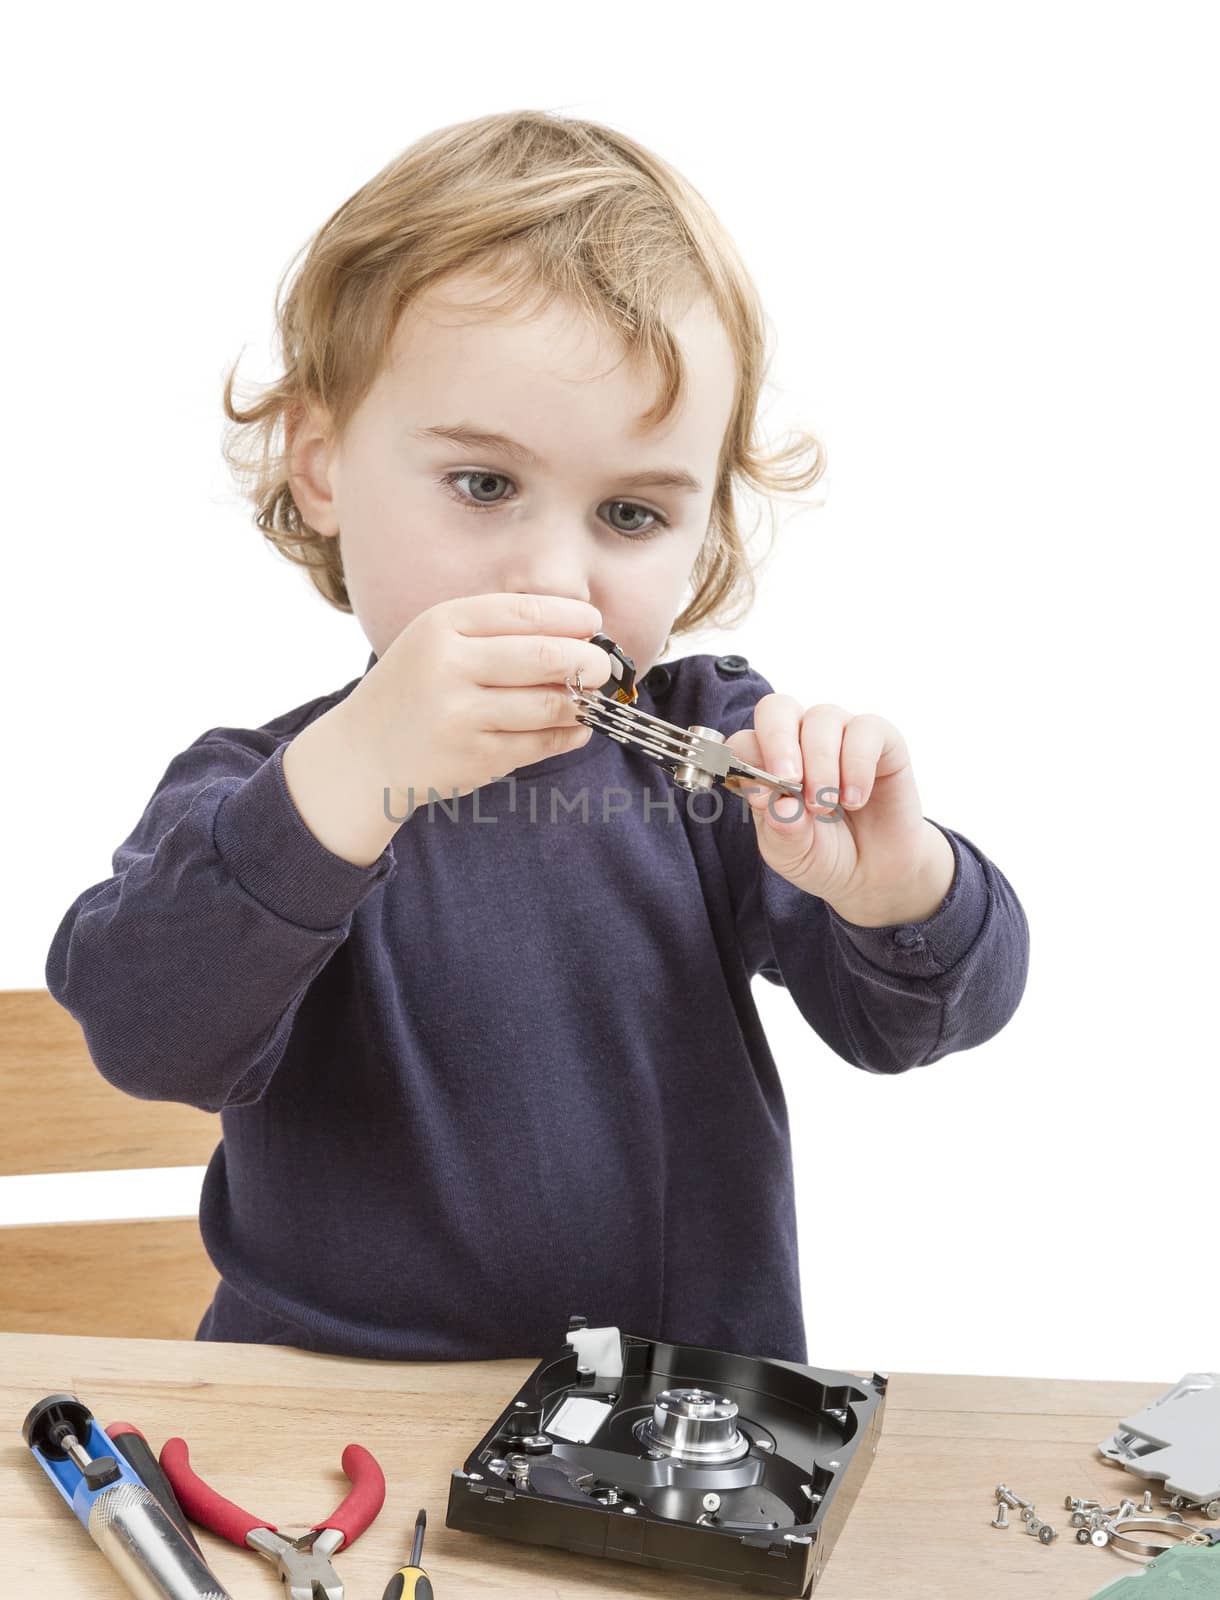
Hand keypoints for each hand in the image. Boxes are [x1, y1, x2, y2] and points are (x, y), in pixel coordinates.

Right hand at [325, 594, 612, 812]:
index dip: (570, 616)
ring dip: (583, 701)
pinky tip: (576, 726)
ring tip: (592, 696)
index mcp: (441, 625)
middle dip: (589, 660)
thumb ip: (497, 628)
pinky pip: (539, 744)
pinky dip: (568, 734)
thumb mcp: (438, 639)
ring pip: (549, 704)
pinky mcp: (474, 759)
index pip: (524, 612)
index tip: (593, 622)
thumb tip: (581, 629)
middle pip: (545, 657)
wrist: (364, 753)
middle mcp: (449, 667)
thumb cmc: (415, 687)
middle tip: (604, 665)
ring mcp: (461, 717)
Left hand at [724, 696, 956, 926]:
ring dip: (821, 763)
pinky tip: (855, 800)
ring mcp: (839, 735)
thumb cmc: (825, 855)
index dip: (746, 762)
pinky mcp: (880, 740)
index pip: (744, 742)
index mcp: (767, 763)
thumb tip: (770, 800)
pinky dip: (857, 765)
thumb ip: (779, 829)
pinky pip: (866, 730)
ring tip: (825, 806)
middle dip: (778, 742)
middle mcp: (800, 740)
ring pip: (822, 719)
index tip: (760, 796)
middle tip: (789, 781)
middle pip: (777, 709)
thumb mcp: (792, 853)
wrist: (874, 875)